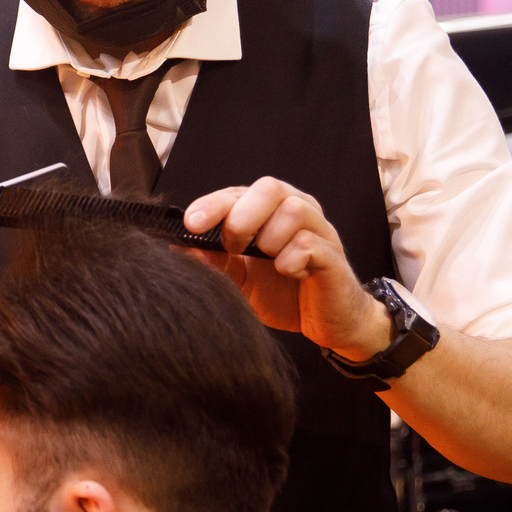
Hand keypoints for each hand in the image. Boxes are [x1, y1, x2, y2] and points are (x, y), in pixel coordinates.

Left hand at [182, 179, 391, 359]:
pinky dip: (289, 261)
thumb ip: (215, 262)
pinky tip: (289, 273)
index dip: (214, 204)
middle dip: (241, 217)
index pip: (239, 192)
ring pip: (292, 210)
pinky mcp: (334, 255)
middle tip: (233, 246)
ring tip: (269, 262)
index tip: (191, 224)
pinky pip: (308, 244)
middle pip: (269, 188)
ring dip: (269, 239)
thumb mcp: (240, 279)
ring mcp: (320, 230)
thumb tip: (178, 250)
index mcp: (271, 211)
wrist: (328, 324)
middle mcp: (298, 211)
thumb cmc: (284, 294)